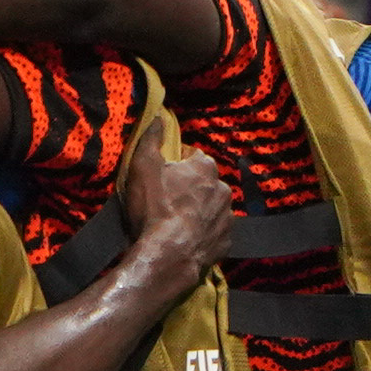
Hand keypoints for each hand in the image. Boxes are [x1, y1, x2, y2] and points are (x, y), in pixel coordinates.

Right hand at [113, 129, 237, 299]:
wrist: (168, 255)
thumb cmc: (154, 208)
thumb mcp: (143, 166)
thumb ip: (151, 138)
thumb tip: (157, 114)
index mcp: (205, 167)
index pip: (191, 156)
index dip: (175, 166)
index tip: (161, 178)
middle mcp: (223, 188)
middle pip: (204, 183)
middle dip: (190, 189)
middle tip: (166, 202)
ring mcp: (227, 217)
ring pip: (212, 207)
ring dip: (198, 211)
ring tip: (176, 224)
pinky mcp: (226, 242)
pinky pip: (214, 232)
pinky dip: (204, 234)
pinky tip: (187, 240)